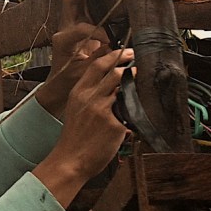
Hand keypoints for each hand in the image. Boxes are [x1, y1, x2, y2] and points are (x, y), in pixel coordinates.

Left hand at [32, 0, 111, 113]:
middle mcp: (63, 30)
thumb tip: (120, 49)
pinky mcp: (73, 28)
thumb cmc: (69, 81)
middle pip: (70, 2)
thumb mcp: (86, 72)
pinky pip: (80, 8)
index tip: (111, 41)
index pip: (82, 28)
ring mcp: (67, 27)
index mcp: (63, 41)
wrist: (57, 87)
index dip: (98, 32)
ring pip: (73, 1)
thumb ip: (101, 59)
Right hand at [32, 45, 133, 206]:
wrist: (70, 160)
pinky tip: (138, 112)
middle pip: (112, 71)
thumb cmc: (73, 138)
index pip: (96, 66)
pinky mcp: (114, 124)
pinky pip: (129, 112)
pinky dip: (134, 110)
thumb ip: (88, 97)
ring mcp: (102, 110)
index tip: (124, 51)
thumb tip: (110, 89)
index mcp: (78, 93)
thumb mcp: (75, 110)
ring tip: (140, 79)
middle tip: (137, 58)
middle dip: (126, 60)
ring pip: (122, 86)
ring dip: (134, 81)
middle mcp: (89, 98)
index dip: (112, 55)